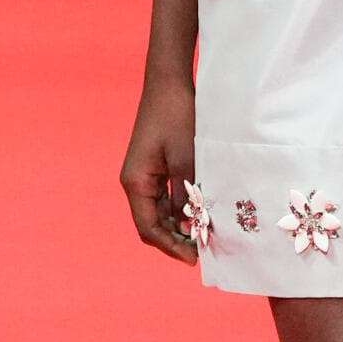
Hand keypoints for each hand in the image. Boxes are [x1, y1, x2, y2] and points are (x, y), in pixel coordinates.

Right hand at [119, 73, 198, 264]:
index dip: (170, 246)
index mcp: (135, 182)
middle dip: (176, 240)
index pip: (148, 228)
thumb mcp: (186, 159)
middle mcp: (136, 182)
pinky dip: (183, 209)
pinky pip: (168, 197)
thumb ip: (187, 195)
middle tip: (204, 252)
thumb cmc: (176, 116)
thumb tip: (190, 226)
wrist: (170, 83)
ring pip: (161, 213)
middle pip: (153, 224)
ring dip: (181, 225)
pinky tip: (203, 213)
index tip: (194, 258)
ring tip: (207, 236)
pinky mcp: (157, 167)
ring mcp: (145, 175)